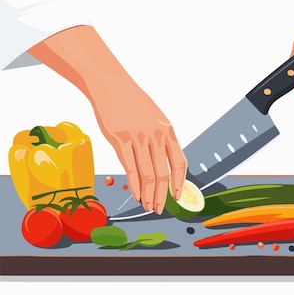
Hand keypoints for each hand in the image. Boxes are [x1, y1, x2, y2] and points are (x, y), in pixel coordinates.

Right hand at [94, 83, 186, 214]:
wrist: (111, 86)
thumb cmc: (133, 104)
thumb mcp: (155, 119)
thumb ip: (161, 140)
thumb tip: (165, 166)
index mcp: (168, 131)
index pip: (179, 162)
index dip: (180, 182)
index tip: (177, 196)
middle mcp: (156, 135)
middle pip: (163, 173)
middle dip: (162, 195)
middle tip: (160, 208)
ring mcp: (138, 137)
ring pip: (147, 174)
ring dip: (149, 194)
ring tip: (148, 206)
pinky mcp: (120, 139)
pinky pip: (130, 168)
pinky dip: (135, 185)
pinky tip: (136, 195)